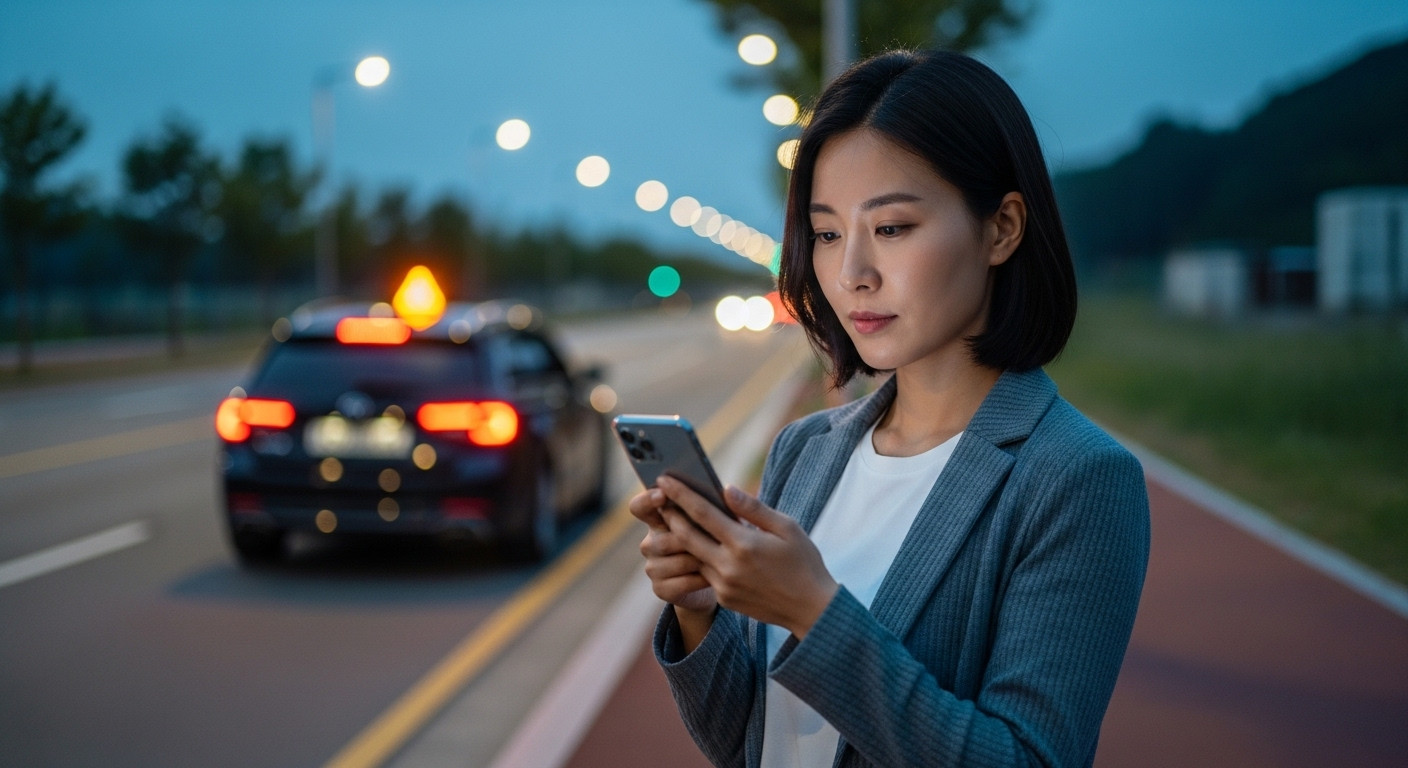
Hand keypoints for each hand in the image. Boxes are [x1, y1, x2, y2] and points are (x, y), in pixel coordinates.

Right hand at [629, 487, 717, 613]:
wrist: (717, 581)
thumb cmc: (717, 543)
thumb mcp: (716, 523)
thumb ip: (714, 508)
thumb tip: (727, 491)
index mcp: (659, 520)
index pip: (639, 507)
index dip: (646, 500)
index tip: (663, 494)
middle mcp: (650, 543)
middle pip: (660, 540)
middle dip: (688, 541)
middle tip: (712, 540)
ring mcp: (653, 567)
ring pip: (675, 561)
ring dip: (699, 560)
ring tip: (717, 559)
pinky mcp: (660, 589)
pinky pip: (681, 583)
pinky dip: (700, 580)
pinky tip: (713, 577)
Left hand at [656, 476, 838, 639]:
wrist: (811, 609)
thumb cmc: (804, 562)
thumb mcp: (787, 527)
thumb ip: (753, 508)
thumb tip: (726, 488)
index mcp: (744, 544)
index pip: (702, 513)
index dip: (680, 494)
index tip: (664, 479)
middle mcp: (728, 566)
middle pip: (686, 536)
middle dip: (671, 515)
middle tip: (659, 497)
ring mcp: (724, 585)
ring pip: (692, 556)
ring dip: (681, 538)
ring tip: (675, 519)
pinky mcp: (724, 599)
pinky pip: (705, 573)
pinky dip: (699, 557)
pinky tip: (700, 545)